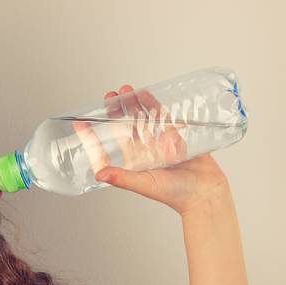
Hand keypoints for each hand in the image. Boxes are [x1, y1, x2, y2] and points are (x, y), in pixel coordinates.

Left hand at [71, 84, 230, 215]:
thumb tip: (99, 174)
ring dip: (133, 104)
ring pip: (141, 119)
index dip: (92, 135)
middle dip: (115, 110)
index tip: (80, 122)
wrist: (206, 193)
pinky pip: (161, 117)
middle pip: (124, 126)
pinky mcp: (175, 137)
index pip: (106, 147)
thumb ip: (122, 178)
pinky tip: (146, 94)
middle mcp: (142, 152)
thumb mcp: (144, 185)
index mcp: (131, 163)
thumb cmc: (175, 194)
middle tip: (110, 95)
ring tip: (125, 89)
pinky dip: (153, 105)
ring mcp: (158, 143)